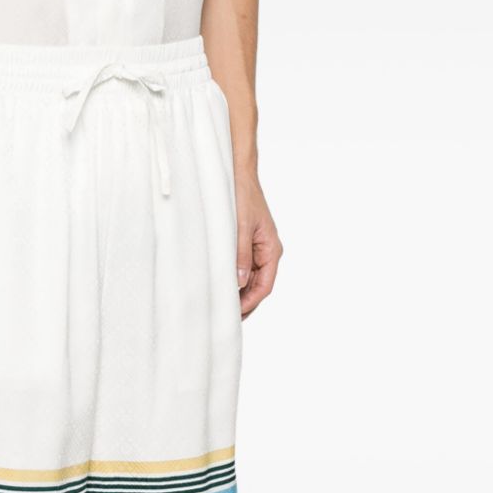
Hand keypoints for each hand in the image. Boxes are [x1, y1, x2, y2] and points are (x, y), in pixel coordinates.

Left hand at [235, 174, 282, 318]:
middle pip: (258, 287)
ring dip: (238, 293)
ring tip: (221, 305)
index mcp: (271, 250)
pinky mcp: (247, 246)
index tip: (235, 313)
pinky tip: (221, 287)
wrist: (238, 175)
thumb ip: (240, 256)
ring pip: (250, 280)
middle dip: (244, 302)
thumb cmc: (242, 196)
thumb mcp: (239, 228)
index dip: (250, 302)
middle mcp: (267, 252)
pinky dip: (234, 280)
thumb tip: (240, 283)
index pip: (264, 286)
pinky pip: (243, 269)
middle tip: (225, 316)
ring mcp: (257, 250)